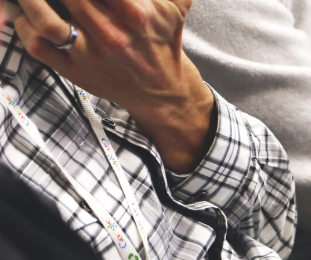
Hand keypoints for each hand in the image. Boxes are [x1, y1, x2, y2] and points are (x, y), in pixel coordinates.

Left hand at [14, 0, 214, 172]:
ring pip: (45, 19)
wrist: (162, 89)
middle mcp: (111, 35)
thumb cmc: (163, 41)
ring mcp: (89, 54)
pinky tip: (29, 13)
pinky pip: (37, 45)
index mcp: (135, 13)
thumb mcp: (176, 6)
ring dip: (31, 0)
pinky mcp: (74, 70)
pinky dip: (24, 24)